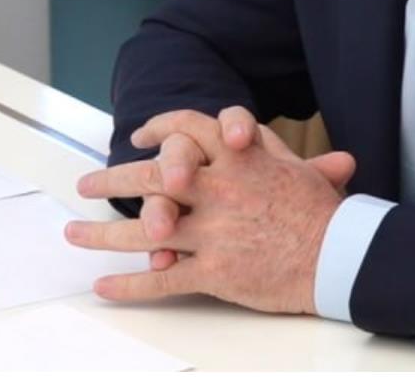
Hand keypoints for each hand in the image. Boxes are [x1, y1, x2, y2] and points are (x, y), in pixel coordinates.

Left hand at [69, 106, 355, 312]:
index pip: (186, 128)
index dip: (158, 128)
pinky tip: (104, 286)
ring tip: (74, 234)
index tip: (140, 135)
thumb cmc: (323, 212)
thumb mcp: (297, 168)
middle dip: (111, 181)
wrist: (340, 256)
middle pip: (150, 177)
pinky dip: (129, 285)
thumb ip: (267, 149)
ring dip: (102, 234)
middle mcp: (216, 189)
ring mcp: (211, 232)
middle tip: (86, 185)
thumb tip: (251, 134)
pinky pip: (161, 280)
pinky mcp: (213, 272)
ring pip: (143, 231)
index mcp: (237, 157)